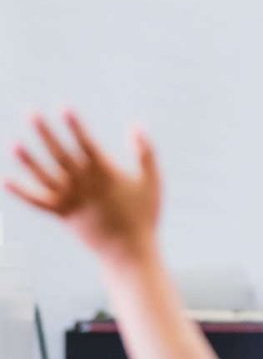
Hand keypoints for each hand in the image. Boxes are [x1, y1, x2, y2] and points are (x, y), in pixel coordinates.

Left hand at [6, 111, 161, 263]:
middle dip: (45, 132)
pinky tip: (5, 181)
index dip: (75, 125)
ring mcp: (70, 199)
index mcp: (105, 173)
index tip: (64, 107)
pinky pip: (37, 201)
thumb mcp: (153, 182)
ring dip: (27, 159)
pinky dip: (21, 192)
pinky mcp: (62, 214)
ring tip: (13, 143)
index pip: (86, 143)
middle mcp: (83, 184)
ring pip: (43, 175)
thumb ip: (145, 153)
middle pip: (59, 153)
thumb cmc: (145, 215)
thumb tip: (137, 125)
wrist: (129, 250)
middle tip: (31, 113)